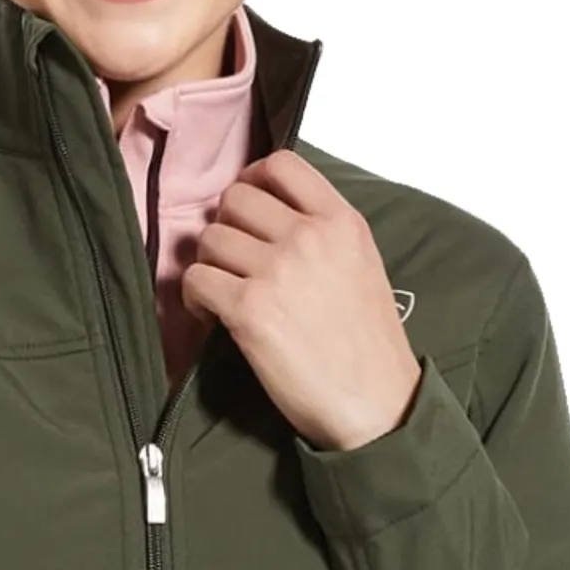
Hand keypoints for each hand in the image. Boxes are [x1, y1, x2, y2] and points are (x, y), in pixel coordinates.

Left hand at [181, 148, 423, 452]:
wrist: (376, 405)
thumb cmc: (369, 348)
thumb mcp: (362, 267)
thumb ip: (324, 234)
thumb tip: (272, 220)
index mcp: (341, 222)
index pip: (282, 165)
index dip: (251, 181)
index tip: (246, 209)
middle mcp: (308, 237)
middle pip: (235, 200)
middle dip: (226, 229)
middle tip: (232, 262)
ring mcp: (277, 271)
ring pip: (210, 239)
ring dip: (208, 265)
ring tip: (221, 292)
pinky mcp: (249, 311)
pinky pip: (196, 280)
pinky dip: (193, 296)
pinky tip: (209, 313)